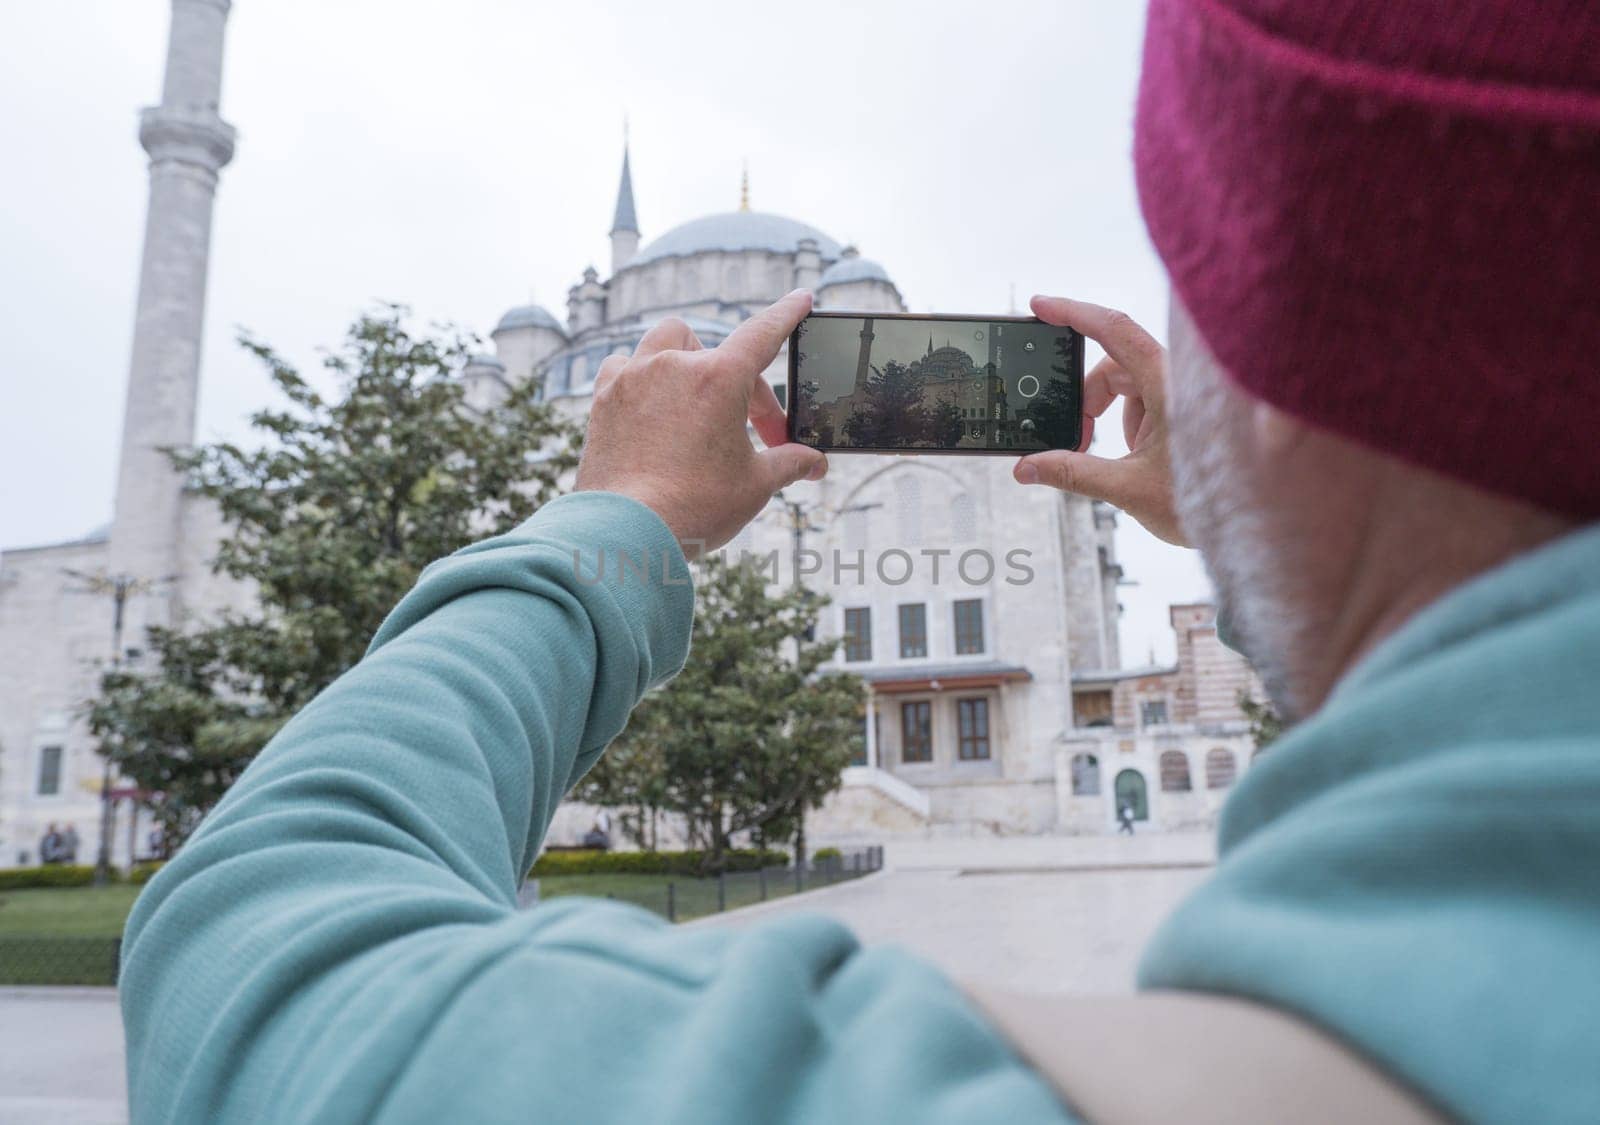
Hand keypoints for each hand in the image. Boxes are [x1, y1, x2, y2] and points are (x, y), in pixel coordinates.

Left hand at [575, 289, 827, 554]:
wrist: (625, 531)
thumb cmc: (694, 507)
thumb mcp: (755, 485)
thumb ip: (789, 463)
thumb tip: (815, 463)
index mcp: (719, 379)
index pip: (763, 333)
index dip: (787, 314)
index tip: (802, 298)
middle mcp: (673, 366)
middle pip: (718, 352)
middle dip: (741, 385)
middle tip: (754, 429)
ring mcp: (633, 378)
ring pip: (665, 342)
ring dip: (687, 361)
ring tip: (697, 399)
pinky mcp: (604, 399)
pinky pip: (624, 366)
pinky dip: (642, 377)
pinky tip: (651, 405)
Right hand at [1013, 296, 1187, 546]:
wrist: (1255, 526)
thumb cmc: (1209, 502)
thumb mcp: (1128, 489)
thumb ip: (1073, 474)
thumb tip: (1028, 467)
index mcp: (1168, 385)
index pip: (1114, 330)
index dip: (1073, 313)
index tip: (1040, 306)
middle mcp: (1177, 381)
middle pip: (1114, 366)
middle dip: (1089, 399)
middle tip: (1079, 437)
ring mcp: (1182, 395)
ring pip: (1128, 386)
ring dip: (1111, 417)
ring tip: (1123, 459)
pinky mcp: (1186, 410)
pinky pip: (1145, 402)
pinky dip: (1130, 425)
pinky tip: (1141, 460)